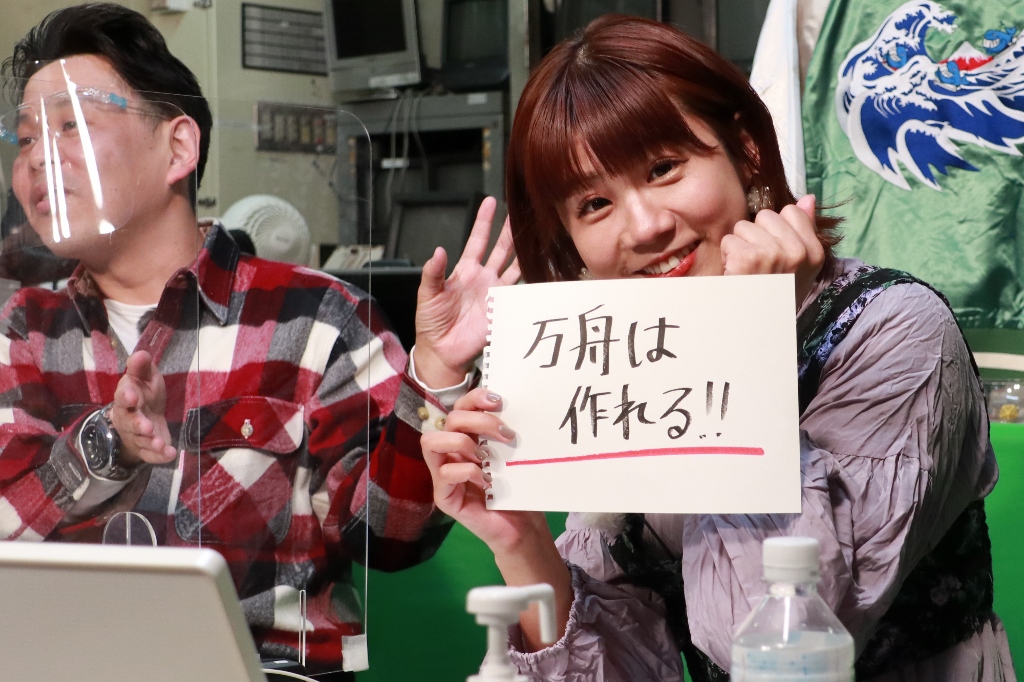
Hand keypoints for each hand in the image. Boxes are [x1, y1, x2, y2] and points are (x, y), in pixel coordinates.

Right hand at [110, 351, 176, 465]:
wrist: (144, 416)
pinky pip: (150, 455)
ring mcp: (136, 436)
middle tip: (147, 427)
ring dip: (150, 442)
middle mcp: (128, 418)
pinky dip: (160, 456)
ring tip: (160, 443)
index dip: (127, 397)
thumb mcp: (145, 377)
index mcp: (126, 398)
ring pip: (140, 441)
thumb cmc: (145, 393)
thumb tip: (141, 354)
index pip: (123, 397)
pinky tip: (171, 454)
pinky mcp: (146, 449)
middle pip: (130, 423)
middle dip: (138, 425)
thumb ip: (142, 367)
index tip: (132, 395)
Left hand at [413, 197, 520, 387]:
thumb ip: (433, 272)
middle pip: (501, 249)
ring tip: (536, 235)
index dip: (484, 221)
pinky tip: (540, 270)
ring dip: (524, 252)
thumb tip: (438, 251)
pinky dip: (530, 284)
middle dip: (510, 231)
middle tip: (521, 212)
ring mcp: (495, 293)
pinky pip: (520, 294)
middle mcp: (483, 278)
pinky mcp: (503, 310)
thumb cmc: (432, 323)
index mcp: (465, 271)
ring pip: (515, 267)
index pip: (477, 240)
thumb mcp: (427, 294)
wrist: (441, 350)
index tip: (490, 203)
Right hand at [422, 388, 546, 555]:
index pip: (460, 407)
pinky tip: (487, 481)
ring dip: (462, 442)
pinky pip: (445, 473)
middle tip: (506, 434)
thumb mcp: (511, 455)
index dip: (475, 398)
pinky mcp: (444, 497)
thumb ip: (502, 432)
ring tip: (486, 456)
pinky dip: (468, 471)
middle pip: (448, 420)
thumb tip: (507, 406)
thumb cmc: (516, 489)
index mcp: (466, 439)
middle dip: (478, 420)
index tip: (499, 401)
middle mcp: (451, 453)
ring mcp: (444, 475)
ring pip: (430, 442)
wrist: (522, 526)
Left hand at [721, 194, 823, 306]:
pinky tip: (736, 274)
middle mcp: (797, 252)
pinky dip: (727, 257)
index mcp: (814, 252)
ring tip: (747, 270)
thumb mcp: (798, 267)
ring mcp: (773, 254)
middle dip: (756, 236)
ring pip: (744, 226)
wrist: (756, 329)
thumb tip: (808, 198)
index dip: (776, 229)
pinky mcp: (748, 258)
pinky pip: (729, 240)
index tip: (774, 254)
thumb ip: (804, 230)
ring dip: (739, 247)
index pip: (791, 211)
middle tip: (758, 265)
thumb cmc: (775, 296)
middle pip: (766, 216)